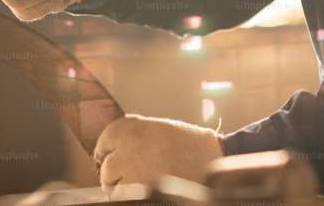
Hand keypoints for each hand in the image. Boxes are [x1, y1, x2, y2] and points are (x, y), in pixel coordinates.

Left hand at [94, 114, 223, 194]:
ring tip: (146, 183)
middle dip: (115, 173)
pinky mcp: (140, 189)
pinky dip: (133, 196)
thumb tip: (113, 151)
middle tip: (131, 176)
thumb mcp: (162, 130)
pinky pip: (124, 197)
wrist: (216, 162)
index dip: (108, 150)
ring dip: (123, 187)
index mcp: (134, 127)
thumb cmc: (193, 147)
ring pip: (113, 184)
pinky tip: (150, 191)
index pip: (106, 139)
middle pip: (108, 165)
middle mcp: (129, 145)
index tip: (108, 156)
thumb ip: (136, 138)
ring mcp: (133, 170)